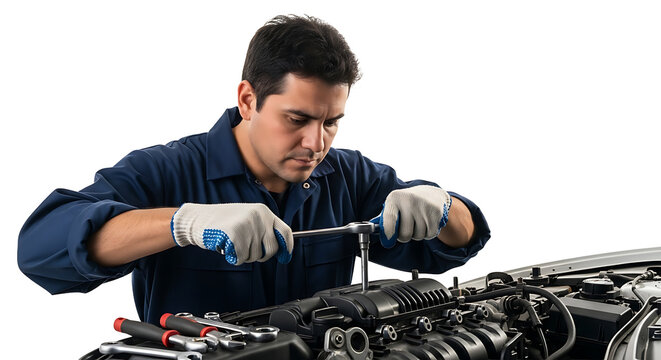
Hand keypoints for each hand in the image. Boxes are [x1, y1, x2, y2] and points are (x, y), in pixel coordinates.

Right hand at [171, 203, 292, 264]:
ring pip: (254, 256)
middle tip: (246, 250)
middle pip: (271, 249)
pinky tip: (225, 246)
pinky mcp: (236, 235)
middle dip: (260, 255)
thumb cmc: (222, 222)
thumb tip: (280, 249)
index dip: (287, 247)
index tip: (285, 257)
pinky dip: (233, 257)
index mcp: (263, 211)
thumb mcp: (247, 218)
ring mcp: (248, 225)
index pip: (285, 231)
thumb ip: (263, 230)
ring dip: (243, 255)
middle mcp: (258, 217)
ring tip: (232, 241)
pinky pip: (241, 258)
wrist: (197, 219)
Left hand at [372, 185, 451, 247]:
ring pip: (418, 236)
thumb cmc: (407, 202)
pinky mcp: (436, 212)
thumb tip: (370, 229)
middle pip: (405, 233)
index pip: (389, 219)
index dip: (388, 233)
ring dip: (417, 236)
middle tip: (405, 231)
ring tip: (416, 225)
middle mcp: (409, 201)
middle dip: (404, 237)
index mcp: (394, 198)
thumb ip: (383, 218)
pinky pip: (430, 235)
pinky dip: (427, 234)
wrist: (431, 193)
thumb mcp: (393, 204)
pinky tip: (426, 224)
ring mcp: (423, 206)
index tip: (388, 241)